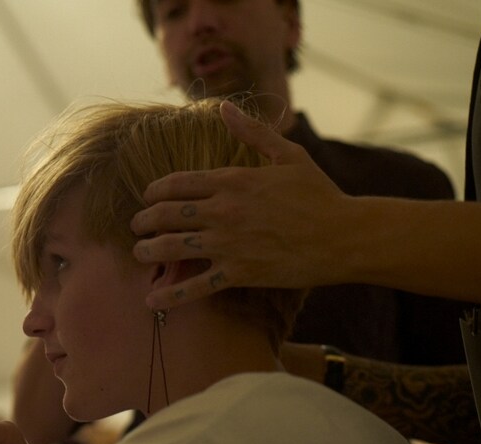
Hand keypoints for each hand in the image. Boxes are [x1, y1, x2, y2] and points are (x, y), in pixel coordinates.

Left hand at [129, 101, 350, 309]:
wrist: (344, 236)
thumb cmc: (319, 194)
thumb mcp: (288, 155)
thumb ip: (252, 132)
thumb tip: (224, 108)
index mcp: (233, 180)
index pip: (178, 183)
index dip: (155, 191)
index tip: (147, 197)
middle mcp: (224, 211)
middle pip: (167, 214)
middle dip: (144, 220)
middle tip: (136, 226)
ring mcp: (229, 244)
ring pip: (173, 247)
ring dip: (149, 251)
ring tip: (139, 254)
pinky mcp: (239, 273)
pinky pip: (197, 286)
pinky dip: (172, 294)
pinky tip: (151, 299)